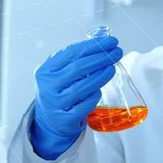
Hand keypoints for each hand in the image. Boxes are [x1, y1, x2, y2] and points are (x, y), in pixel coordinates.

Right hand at [31, 35, 122, 159]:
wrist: (48, 121)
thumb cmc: (58, 92)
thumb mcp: (57, 74)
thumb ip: (72, 60)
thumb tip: (100, 43)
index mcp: (45, 71)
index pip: (71, 53)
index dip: (93, 46)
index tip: (110, 41)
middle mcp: (48, 86)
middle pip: (78, 68)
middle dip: (101, 58)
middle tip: (116, 52)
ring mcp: (55, 104)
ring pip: (82, 87)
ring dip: (100, 76)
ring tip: (112, 68)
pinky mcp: (64, 119)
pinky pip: (84, 106)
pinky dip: (94, 97)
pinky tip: (100, 90)